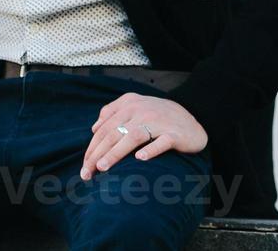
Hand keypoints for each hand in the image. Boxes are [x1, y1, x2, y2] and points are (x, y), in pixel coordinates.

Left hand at [81, 94, 206, 180]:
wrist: (193, 119)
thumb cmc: (159, 116)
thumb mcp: (135, 107)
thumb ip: (113, 112)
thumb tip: (94, 128)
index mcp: (129, 105)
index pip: (105, 128)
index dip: (92, 147)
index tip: (84, 166)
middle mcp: (141, 111)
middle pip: (114, 133)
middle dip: (97, 154)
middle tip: (87, 173)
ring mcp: (158, 122)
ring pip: (132, 136)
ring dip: (115, 152)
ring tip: (103, 167)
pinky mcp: (175, 134)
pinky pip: (161, 142)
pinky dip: (150, 149)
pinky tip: (139, 159)